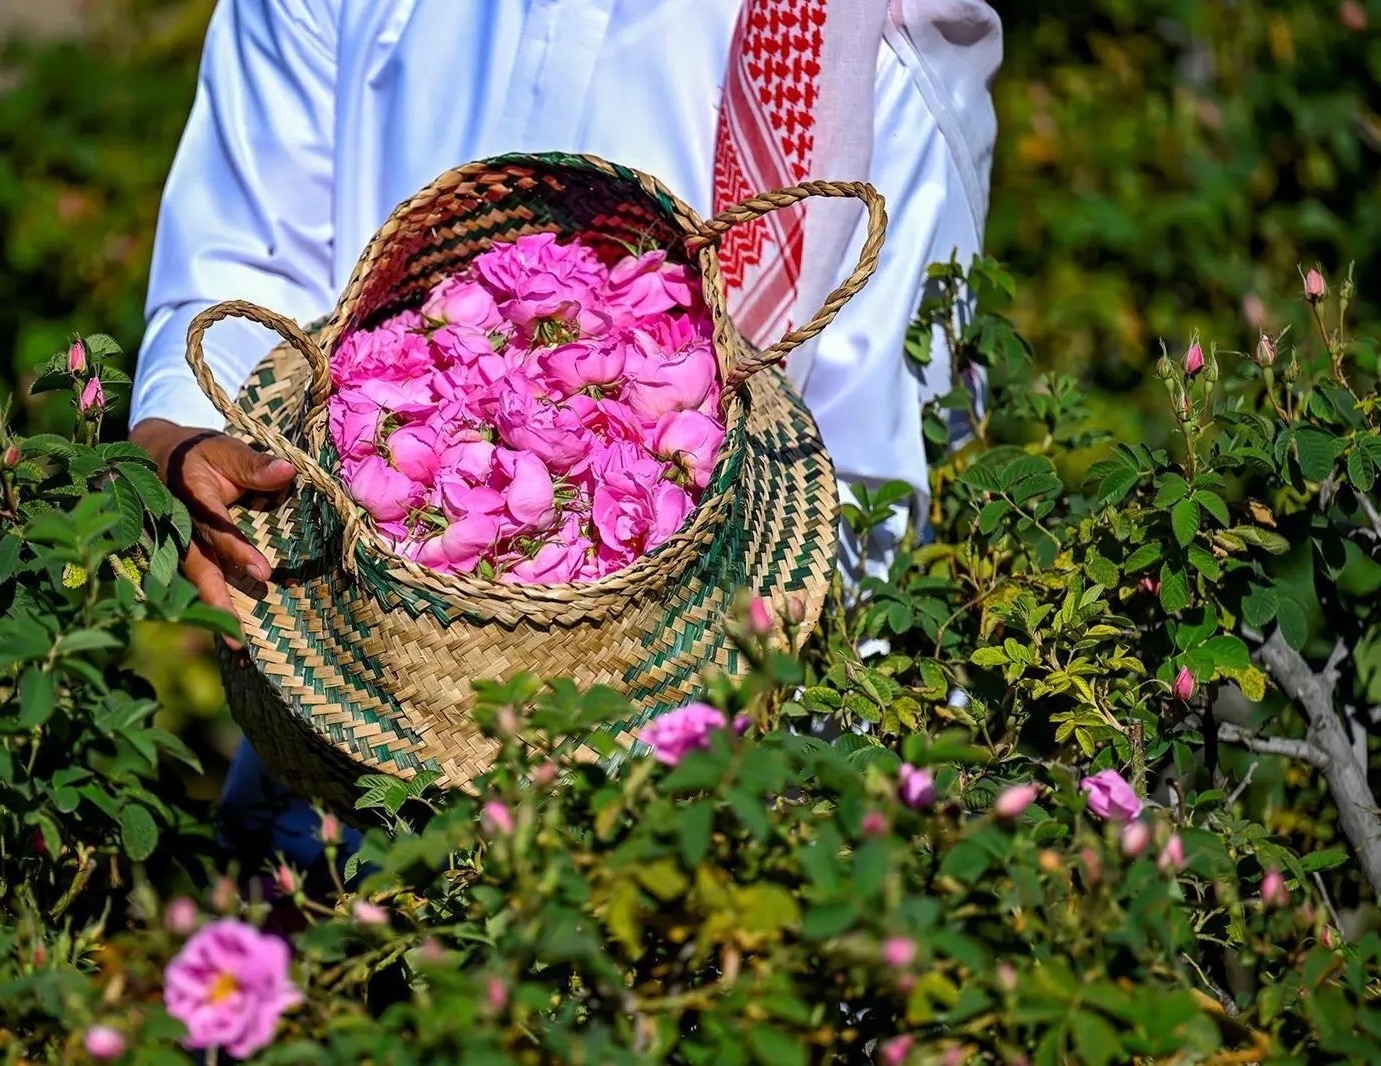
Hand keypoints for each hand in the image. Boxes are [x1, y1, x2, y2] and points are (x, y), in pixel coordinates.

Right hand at [130, 418, 295, 644]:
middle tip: (238, 634)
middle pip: (196, 566)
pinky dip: (206, 607)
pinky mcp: (174, 554)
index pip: (216, 527)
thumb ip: (253, 464)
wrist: (153, 455)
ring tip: (235, 645)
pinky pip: (191, 582)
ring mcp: (171, 543)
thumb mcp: (223, 449)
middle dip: (216, 600)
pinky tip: (227, 634)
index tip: (263, 574)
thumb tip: (288, 471)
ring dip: (211, 612)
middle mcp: (176, 525)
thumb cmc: (197, 453)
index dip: (237, 550)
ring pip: (192, 581)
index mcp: (190, 497)